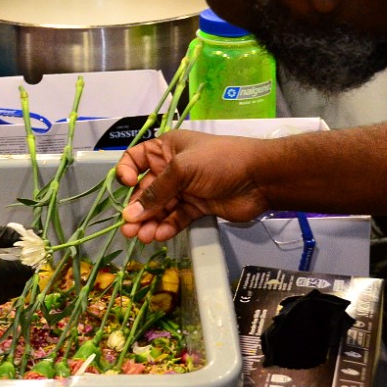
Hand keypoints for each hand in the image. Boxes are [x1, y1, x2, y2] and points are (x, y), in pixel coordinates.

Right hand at [117, 130, 269, 242]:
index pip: (136, 159)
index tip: (127, 186)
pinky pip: (176, 218)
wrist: (260, 178)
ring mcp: (185, 189)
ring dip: (149, 222)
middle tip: (129, 228)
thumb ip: (157, 191)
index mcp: (166, 149)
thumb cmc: (219, 161)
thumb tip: (131, 213)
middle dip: (136, 208)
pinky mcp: (197, 207)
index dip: (127, 172)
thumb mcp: (183, 168)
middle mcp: (172, 169)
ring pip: (160, 208)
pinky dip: (167, 227)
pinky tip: (160, 235)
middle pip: (145, 189)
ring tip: (142, 237)